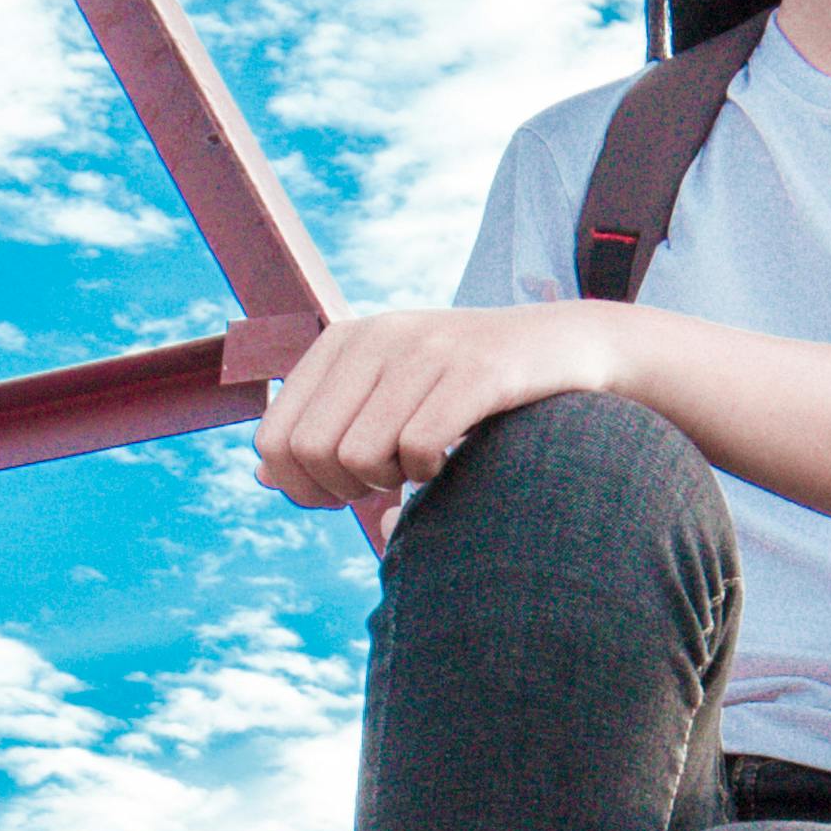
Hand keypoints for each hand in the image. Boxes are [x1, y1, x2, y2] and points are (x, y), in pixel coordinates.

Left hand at [254, 301, 624, 509]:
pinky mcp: (477, 369)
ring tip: (422, 466)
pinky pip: (418, 447)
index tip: (345, 495)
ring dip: (390, 483)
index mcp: (342, 341)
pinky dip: (430, 473)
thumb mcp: (389, 397)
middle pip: (311, 452)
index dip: (301, 487)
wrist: (567, 350)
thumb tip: (263, 477)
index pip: (274, 439)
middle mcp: (376, 335)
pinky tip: (452, 460)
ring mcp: (426, 348)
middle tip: (389, 484)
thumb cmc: (469, 388)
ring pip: (358, 455)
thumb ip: (328, 431)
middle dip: (344, 490)